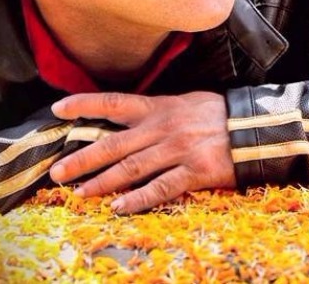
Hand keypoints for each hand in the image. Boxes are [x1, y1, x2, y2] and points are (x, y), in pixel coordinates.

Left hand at [49, 91, 235, 213]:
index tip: (58, 110)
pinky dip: (138, 199)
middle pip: (115, 144)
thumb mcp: (184, 102)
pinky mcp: (193, 172)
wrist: (250, 127)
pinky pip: (161, 188)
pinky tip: (119, 207)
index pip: (114, 103)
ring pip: (132, 168)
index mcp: (160, 107)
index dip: (84, 105)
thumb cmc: (215, 113)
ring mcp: (178, 150)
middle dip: (83, 159)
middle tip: (57, 173)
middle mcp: (163, 128)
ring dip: (102, 182)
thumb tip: (127, 119)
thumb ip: (156, 110)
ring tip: (80, 193)